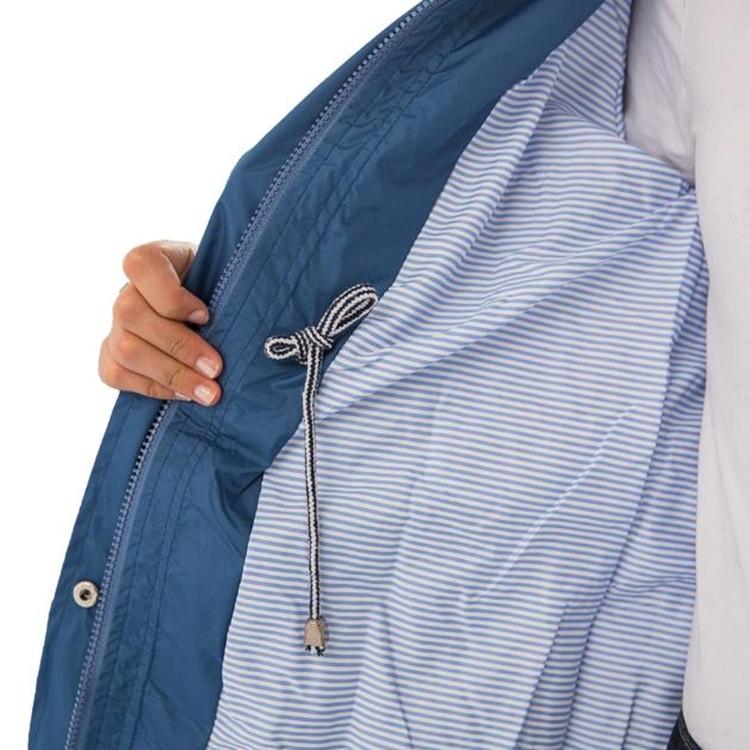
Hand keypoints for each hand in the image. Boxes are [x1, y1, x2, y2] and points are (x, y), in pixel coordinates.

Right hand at [99, 240, 222, 404]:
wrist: (214, 315)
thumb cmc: (224, 292)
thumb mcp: (229, 278)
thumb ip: (234, 288)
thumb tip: (263, 317)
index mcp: (157, 258)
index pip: (142, 264)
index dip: (170, 295)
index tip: (206, 316)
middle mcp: (128, 289)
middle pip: (130, 313)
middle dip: (178, 346)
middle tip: (216, 368)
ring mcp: (116, 324)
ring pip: (124, 349)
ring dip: (171, 374)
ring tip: (209, 392)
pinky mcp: (111, 355)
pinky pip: (116, 374)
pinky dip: (154, 388)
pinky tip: (185, 395)